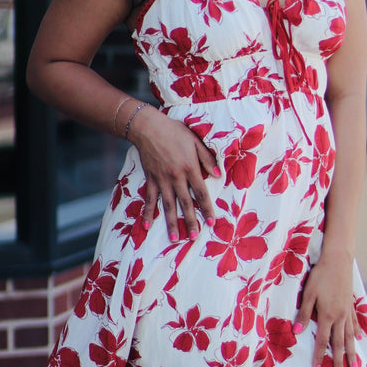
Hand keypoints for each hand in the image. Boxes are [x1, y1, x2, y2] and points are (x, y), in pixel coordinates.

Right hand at [128, 106, 218, 240]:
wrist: (148, 127)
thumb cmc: (174, 131)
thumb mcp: (195, 141)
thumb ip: (207, 158)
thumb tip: (219, 174)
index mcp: (190, 168)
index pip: (201, 193)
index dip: (207, 208)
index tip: (212, 222)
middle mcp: (176, 177)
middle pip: (185, 203)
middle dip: (191, 221)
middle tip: (195, 237)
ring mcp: (162, 180)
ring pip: (168, 205)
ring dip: (171, 223)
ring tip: (175, 239)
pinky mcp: (151, 179)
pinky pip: (150, 199)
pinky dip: (148, 213)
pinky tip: (147, 226)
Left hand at [294, 250, 358, 366]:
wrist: (338, 260)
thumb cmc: (320, 275)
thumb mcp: (308, 293)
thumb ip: (304, 313)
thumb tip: (297, 332)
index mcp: (328, 315)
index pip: (323, 341)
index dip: (320, 356)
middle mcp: (340, 316)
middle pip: (339, 343)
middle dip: (339, 360)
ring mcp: (348, 311)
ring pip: (350, 336)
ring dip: (352, 351)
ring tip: (355, 365)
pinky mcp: (351, 304)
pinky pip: (355, 323)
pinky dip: (357, 332)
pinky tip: (359, 338)